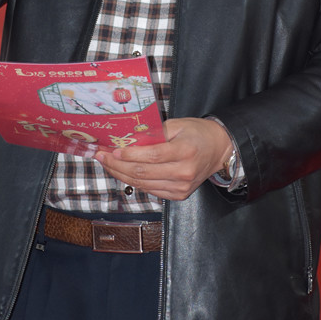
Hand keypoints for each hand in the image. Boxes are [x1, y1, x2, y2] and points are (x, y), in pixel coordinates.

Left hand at [96, 118, 233, 200]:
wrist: (218, 150)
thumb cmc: (197, 133)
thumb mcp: (177, 124)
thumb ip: (153, 133)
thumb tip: (127, 139)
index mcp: (185, 152)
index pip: (151, 157)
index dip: (129, 155)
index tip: (112, 150)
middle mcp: (183, 173)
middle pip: (143, 173)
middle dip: (118, 165)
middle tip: (102, 157)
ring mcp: (181, 187)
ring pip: (143, 184)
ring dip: (121, 175)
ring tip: (107, 164)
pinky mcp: (178, 195)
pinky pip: (150, 190)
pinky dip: (134, 181)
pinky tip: (123, 172)